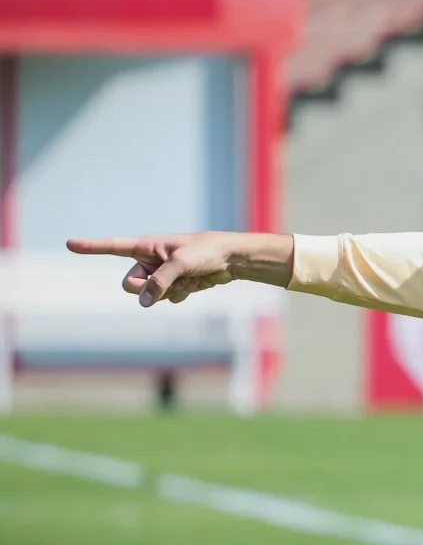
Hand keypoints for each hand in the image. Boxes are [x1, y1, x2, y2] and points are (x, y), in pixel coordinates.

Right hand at [67, 232, 239, 306]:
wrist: (230, 259)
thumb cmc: (206, 251)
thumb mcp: (181, 263)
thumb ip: (160, 281)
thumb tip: (143, 301)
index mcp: (147, 246)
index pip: (113, 246)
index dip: (91, 246)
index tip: (70, 243)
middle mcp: (149, 260)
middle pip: (131, 283)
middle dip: (147, 287)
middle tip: (167, 279)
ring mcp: (160, 274)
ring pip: (149, 295)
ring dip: (169, 291)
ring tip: (188, 276)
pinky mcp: (173, 285)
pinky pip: (166, 299)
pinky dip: (180, 294)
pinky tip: (195, 283)